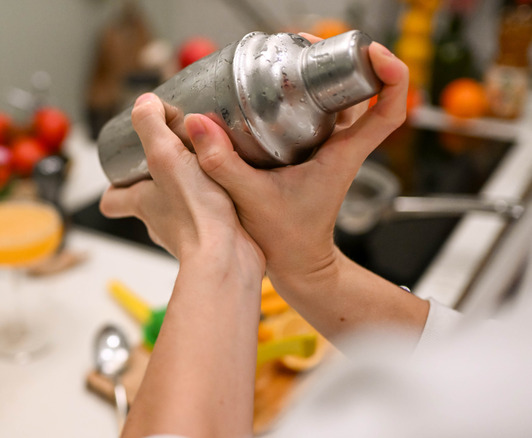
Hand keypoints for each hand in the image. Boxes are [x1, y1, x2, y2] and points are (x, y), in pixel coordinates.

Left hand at [99, 93, 263, 275]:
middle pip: (148, 202)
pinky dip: (217, 203)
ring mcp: (187, 234)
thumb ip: (152, 125)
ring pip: (180, 209)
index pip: (112, 200)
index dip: (113, 187)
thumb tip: (144, 102)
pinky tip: (234, 187)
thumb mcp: (166, 155)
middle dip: (158, 181)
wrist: (228, 257)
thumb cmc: (195, 213)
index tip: (122, 171)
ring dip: (191, 190)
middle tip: (174, 157)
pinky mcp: (215, 238)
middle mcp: (160, 222)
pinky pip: (211, 217)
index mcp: (141, 204)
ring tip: (210, 166)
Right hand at [190, 35, 408, 289]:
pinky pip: (318, 113)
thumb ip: (223, 163)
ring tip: (292, 55)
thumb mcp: (250, 199)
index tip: (374, 53)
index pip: (389, 112)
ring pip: (339, 99)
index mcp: (343, 156)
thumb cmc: (287, 241)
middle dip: (345, 60)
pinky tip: (275, 86)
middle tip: (311, 44)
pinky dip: (305, 93)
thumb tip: (198, 123)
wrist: (298, 267)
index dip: (392, 77)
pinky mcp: (311, 152)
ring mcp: (329, 149)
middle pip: (363, 92)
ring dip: (325, 74)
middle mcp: (342, 147)